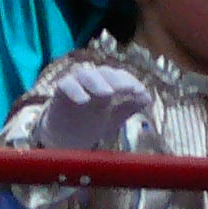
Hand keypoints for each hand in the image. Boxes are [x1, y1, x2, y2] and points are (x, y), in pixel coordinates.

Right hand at [34, 63, 150, 150]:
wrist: (66, 137)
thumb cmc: (90, 123)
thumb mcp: (114, 117)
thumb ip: (129, 107)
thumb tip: (148, 97)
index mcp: (106, 84)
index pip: (118, 75)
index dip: (130, 80)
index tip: (140, 91)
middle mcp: (91, 81)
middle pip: (103, 72)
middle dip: (116, 79)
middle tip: (126, 89)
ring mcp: (74, 84)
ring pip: (84, 74)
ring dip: (97, 81)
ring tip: (108, 94)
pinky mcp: (59, 92)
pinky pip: (65, 84)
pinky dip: (74, 89)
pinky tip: (84, 100)